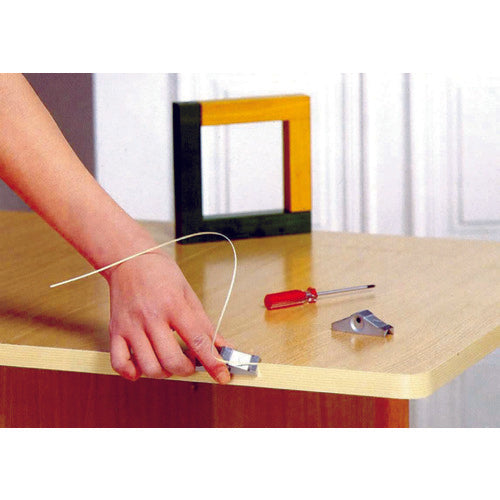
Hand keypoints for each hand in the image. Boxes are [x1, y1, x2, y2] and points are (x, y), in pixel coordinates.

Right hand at [104, 251, 230, 383]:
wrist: (129, 259)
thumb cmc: (160, 274)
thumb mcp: (189, 294)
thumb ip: (206, 324)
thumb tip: (224, 347)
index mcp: (174, 305)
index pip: (198, 341)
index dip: (213, 362)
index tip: (223, 375)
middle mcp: (151, 317)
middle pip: (171, 360)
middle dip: (187, 369)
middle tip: (190, 362)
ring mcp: (131, 326)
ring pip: (148, 366)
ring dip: (164, 372)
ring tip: (169, 361)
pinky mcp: (115, 331)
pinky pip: (119, 363)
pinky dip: (132, 372)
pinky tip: (142, 366)